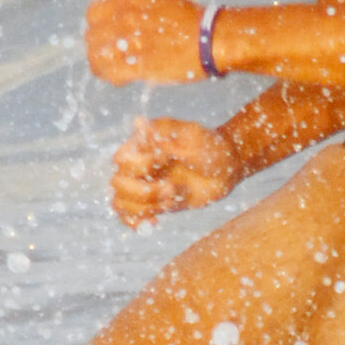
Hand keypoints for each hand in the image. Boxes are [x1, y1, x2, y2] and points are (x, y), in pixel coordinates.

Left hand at [85, 0, 204, 85]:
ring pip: (97, 58)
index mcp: (129, 2)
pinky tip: (119, 79)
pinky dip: (111, 77)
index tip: (104, 34)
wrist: (210, 38)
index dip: (95, 25)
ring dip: (100, 65)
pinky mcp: (141, 66)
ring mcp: (132, 44)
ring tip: (110, 69)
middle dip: (96, 47)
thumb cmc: (186, 17)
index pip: (92, 13)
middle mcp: (126, 21)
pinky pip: (112, 73)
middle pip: (92, 37)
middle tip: (107, 55)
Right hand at [110, 116, 237, 228]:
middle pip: (117, 184)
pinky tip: (155, 220)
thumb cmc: (210, 145)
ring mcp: (144, 186)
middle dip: (144, 191)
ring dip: (145, 206)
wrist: (226, 169)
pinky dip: (136, 221)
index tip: (164, 160)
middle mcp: (138, 167)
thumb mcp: (192, 134)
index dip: (140, 165)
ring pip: (120, 203)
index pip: (121, 159)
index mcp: (142, 147)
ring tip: (171, 199)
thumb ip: (165, 130)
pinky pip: (130, 216)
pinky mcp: (152, 203)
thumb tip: (137, 122)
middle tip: (171, 188)